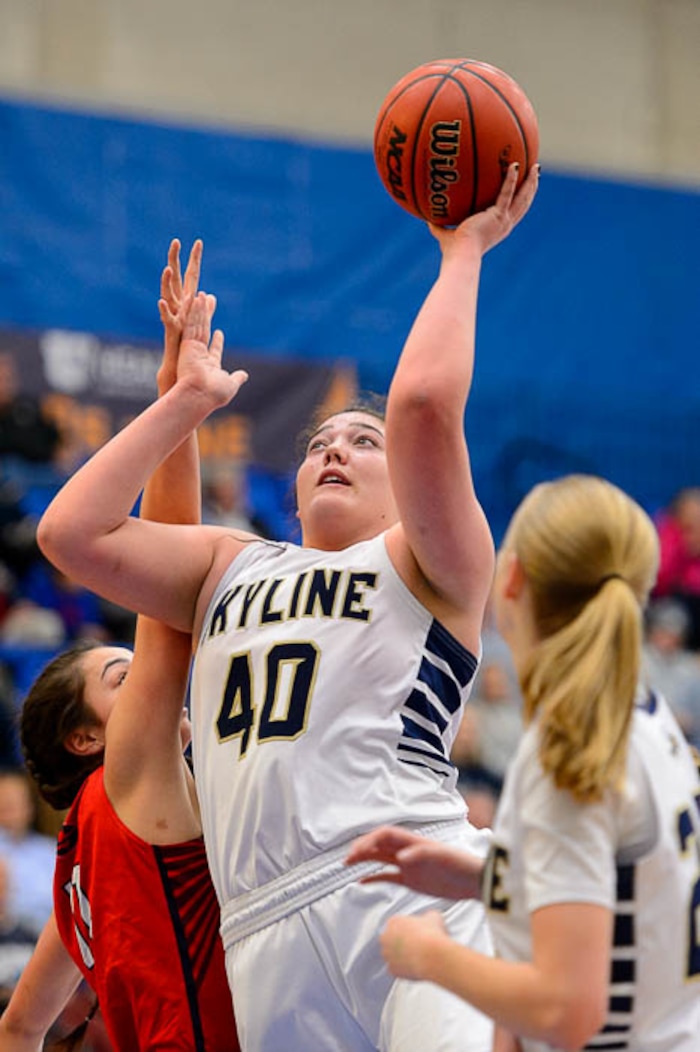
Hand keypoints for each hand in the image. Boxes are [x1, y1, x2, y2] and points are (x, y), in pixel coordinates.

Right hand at [157, 238, 202, 391]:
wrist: (178, 379)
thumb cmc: (187, 354)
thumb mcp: (199, 326)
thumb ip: (205, 311)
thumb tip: (212, 297)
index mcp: (186, 307)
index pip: (192, 279)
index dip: (194, 261)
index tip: (198, 241)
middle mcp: (178, 311)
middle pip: (178, 282)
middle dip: (177, 261)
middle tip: (176, 241)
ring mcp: (174, 322)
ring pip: (169, 298)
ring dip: (167, 283)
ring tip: (167, 267)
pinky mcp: (172, 336)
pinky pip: (167, 322)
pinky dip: (164, 313)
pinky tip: (161, 302)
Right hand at [177, 291, 247, 408]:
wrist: (199, 396)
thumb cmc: (215, 394)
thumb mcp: (230, 385)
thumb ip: (237, 378)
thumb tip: (244, 375)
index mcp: (209, 365)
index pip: (214, 349)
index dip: (217, 341)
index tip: (219, 332)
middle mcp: (199, 356)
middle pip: (205, 331)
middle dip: (207, 317)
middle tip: (208, 304)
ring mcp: (192, 349)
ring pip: (197, 324)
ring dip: (199, 309)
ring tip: (201, 294)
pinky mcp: (186, 343)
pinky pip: (190, 323)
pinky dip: (192, 311)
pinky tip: (195, 298)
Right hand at [345, 825, 483, 898]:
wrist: (474, 881)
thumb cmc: (461, 865)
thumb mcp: (442, 858)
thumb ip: (421, 856)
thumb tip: (401, 858)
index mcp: (413, 841)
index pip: (385, 835)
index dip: (370, 840)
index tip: (358, 851)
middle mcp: (408, 851)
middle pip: (379, 845)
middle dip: (361, 848)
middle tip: (346, 859)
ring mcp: (408, 865)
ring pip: (380, 858)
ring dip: (364, 860)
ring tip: (347, 865)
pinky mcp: (411, 880)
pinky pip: (387, 876)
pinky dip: (374, 878)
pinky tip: (361, 881)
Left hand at [380, 910, 447, 979]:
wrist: (432, 955)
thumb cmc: (432, 934)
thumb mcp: (433, 916)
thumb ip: (427, 916)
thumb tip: (430, 919)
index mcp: (393, 921)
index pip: (397, 924)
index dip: (408, 929)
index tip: (417, 933)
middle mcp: (386, 937)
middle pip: (392, 939)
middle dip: (402, 942)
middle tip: (416, 945)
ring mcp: (387, 954)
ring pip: (393, 955)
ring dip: (402, 956)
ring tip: (417, 957)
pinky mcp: (392, 969)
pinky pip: (397, 969)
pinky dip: (404, 969)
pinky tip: (415, 966)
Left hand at [430, 161, 538, 258]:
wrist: (461, 256)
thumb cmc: (453, 252)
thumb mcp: (445, 236)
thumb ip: (438, 227)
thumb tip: (426, 219)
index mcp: (498, 229)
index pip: (513, 212)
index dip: (520, 200)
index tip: (524, 188)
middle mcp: (505, 225)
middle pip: (524, 204)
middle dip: (531, 188)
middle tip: (535, 172)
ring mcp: (504, 221)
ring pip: (523, 198)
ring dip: (530, 182)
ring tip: (535, 166)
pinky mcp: (498, 216)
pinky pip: (506, 193)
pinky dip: (511, 179)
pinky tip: (515, 165)